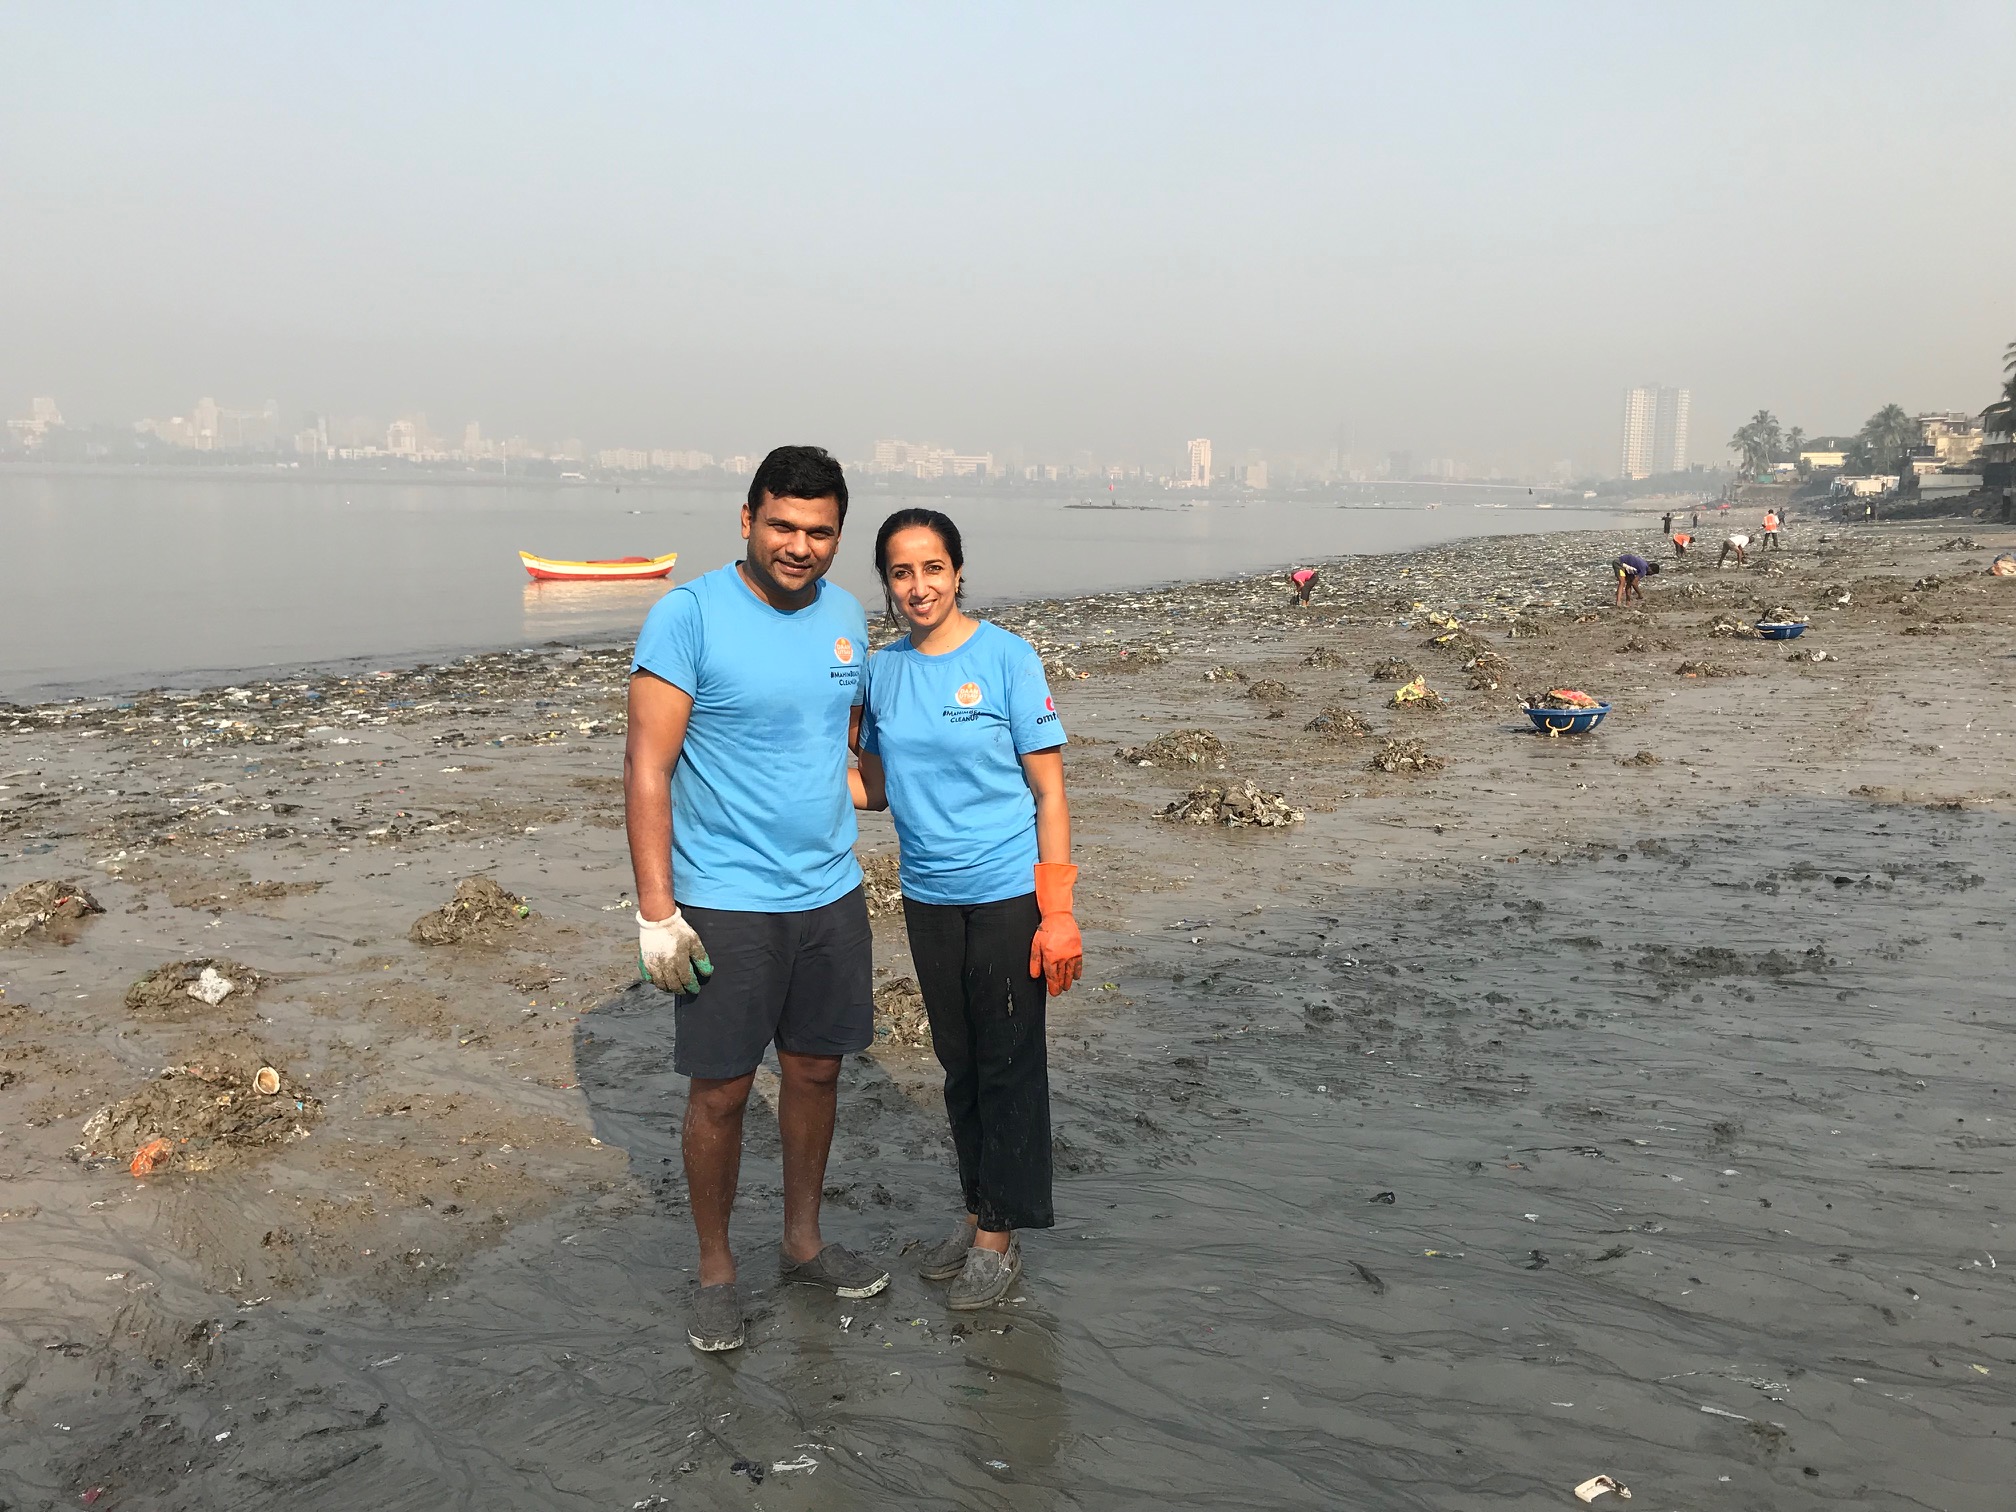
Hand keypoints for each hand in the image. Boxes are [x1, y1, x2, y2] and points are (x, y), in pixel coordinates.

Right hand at [638, 908, 712, 994]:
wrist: (658, 919)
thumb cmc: (677, 929)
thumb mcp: (694, 941)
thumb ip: (701, 958)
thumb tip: (707, 972)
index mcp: (678, 961)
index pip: (687, 980)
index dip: (692, 986)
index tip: (695, 988)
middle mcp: (665, 965)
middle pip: (673, 985)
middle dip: (681, 990)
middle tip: (685, 990)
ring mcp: (653, 965)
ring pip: (661, 984)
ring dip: (668, 988)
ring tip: (674, 987)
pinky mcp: (644, 962)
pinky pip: (649, 978)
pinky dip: (655, 982)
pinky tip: (661, 980)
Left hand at [1029, 861, 1082, 996]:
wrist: (1058, 917)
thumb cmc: (1046, 930)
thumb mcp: (1035, 945)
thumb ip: (1035, 961)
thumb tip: (1035, 976)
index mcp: (1050, 957)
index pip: (1052, 977)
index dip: (1053, 986)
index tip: (1054, 993)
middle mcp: (1062, 957)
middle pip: (1062, 976)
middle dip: (1060, 986)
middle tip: (1059, 991)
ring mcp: (1071, 954)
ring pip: (1070, 972)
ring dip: (1068, 981)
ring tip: (1067, 986)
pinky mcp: (1078, 950)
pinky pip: (1078, 964)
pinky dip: (1077, 972)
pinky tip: (1076, 977)